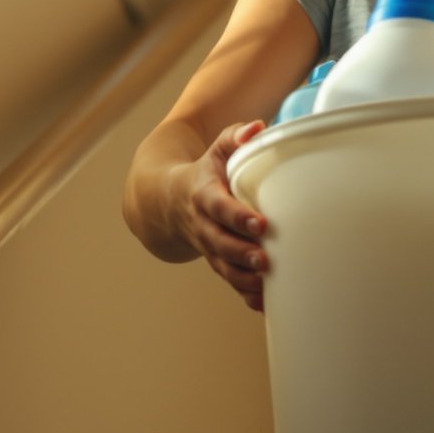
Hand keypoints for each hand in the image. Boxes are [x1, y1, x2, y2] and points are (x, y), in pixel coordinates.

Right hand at [170, 120, 271, 310]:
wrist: (167, 201)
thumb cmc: (204, 171)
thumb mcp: (215, 150)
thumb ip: (235, 137)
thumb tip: (258, 128)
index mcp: (203, 195)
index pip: (219, 207)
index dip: (237, 217)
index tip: (260, 224)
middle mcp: (203, 224)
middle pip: (220, 243)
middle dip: (241, 253)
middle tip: (264, 259)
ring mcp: (208, 246)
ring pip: (223, 267)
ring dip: (243, 278)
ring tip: (266, 284)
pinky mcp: (217, 260)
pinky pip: (229, 280)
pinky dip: (246, 294)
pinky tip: (266, 304)